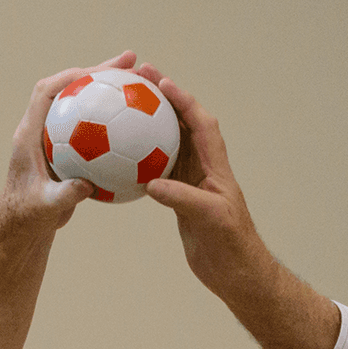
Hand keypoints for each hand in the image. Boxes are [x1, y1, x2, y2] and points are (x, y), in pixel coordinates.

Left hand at [0, 51, 144, 230]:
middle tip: (131, 62)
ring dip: (110, 90)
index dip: (69, 77)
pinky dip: (117, 120)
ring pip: (85, 104)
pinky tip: (145, 122)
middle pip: (69, 89)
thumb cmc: (28, 216)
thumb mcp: (46, 207)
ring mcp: (56, 137)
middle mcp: (42, 129)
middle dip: (98, 72)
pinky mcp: (70, 148)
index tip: (99, 71)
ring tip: (143, 81)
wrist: (24, 225)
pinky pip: (96, 126)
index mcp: (29, 135)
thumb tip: (86, 186)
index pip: (46, 93)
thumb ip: (64, 196)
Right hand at [135, 65, 278, 298]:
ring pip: (167, 141)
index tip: (161, 82)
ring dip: (149, 121)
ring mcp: (190, 180)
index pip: (201, 124)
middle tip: (138, 78)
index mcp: (216, 167)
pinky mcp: (178, 194)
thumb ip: (182, 199)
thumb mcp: (209, 219)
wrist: (234, 270)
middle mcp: (203, 167)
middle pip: (183, 122)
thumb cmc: (231, 244)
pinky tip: (114, 154)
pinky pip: (154, 165)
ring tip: (122, 104)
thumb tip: (151, 184)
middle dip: (163, 98)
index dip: (183, 101)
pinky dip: (137, 154)